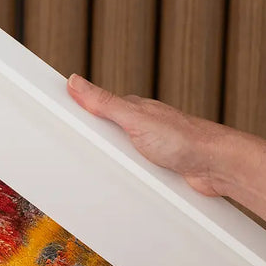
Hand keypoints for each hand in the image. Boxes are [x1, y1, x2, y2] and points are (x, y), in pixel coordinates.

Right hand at [66, 73, 229, 196]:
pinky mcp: (153, 171)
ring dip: (107, 168)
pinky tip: (119, 185)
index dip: (73, 114)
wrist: (215, 167)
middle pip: (99, 138)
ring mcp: (144, 151)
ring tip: (93, 173)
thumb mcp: (135, 118)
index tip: (50, 118)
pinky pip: (128, 177)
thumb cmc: (184, 138)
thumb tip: (75, 81)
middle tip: (67, 152)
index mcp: (129, 111)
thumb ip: (104, 102)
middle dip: (85, 146)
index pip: (92, 110)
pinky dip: (123, 181)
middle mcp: (136, 129)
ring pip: (113, 160)